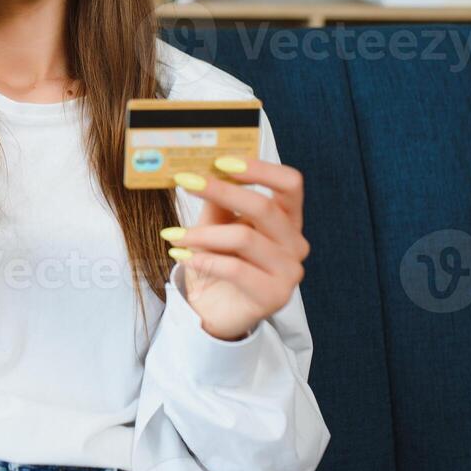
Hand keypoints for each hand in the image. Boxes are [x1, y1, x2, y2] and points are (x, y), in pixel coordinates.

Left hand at [167, 157, 308, 341]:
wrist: (213, 309)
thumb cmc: (218, 262)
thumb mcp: (215, 224)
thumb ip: (216, 199)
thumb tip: (200, 168)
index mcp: (287, 219)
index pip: (290, 184)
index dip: (259, 169)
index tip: (221, 161)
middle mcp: (295, 243)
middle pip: (265, 207)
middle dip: (222, 192)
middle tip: (187, 183)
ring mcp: (289, 271)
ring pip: (244, 238)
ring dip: (203, 234)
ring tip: (175, 236)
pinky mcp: (275, 296)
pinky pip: (236, 269)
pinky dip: (204, 259)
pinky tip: (184, 257)